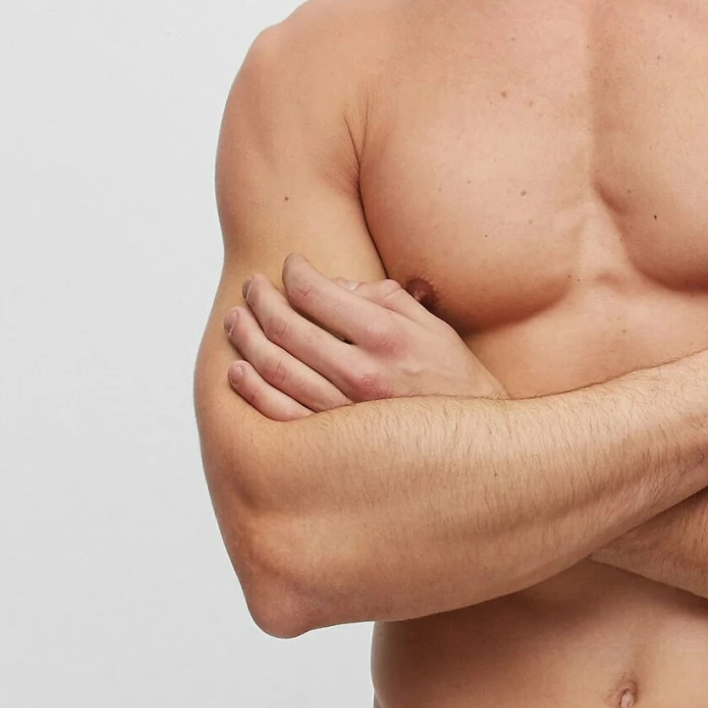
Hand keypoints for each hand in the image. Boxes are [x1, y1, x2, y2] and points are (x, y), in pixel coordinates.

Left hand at [224, 252, 508, 420]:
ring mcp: (343, 412)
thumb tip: (331, 285)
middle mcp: (361, 373)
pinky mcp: (334, 443)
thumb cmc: (450, 375)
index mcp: (384, 336)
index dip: (294, 272)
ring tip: (236, 319)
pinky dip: (252, 390)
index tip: (289, 265)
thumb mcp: (426, 323)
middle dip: (261, 299)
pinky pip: (279, 414)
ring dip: (247, 338)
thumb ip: (380, 297)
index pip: (316, 293)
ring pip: (275, 368)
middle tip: (251, 286)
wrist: (471, 442)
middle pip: (287, 327)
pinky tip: (239, 370)